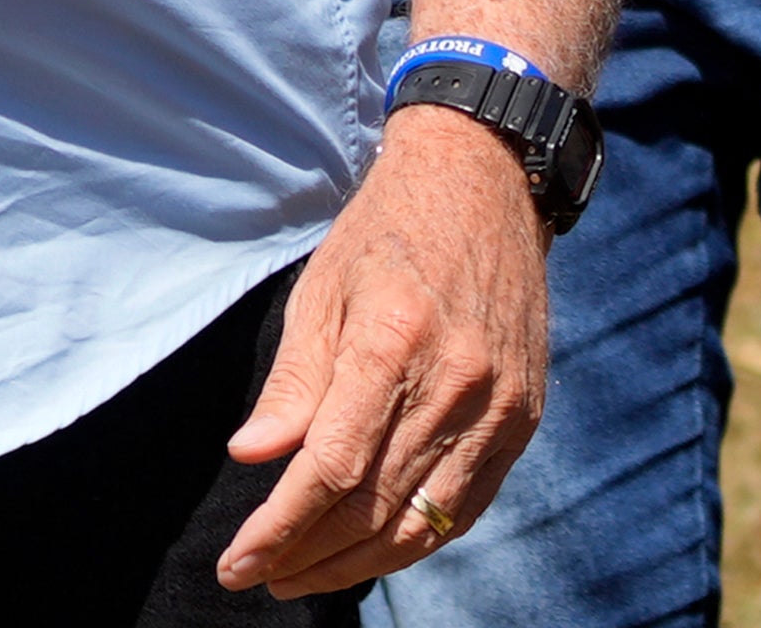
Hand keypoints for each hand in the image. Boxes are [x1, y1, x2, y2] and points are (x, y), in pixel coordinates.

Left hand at [216, 110, 550, 594]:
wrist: (484, 183)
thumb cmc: (386, 231)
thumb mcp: (322, 289)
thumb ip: (294, 381)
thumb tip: (252, 458)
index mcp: (395, 342)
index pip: (331, 468)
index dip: (280, 527)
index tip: (236, 563)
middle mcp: (457, 384)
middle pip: (375, 506)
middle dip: (309, 556)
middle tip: (259, 576)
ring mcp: (501, 408)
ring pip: (425, 522)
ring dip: (359, 564)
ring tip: (303, 576)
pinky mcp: (524, 419)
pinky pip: (467, 504)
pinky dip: (417, 539)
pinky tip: (371, 551)